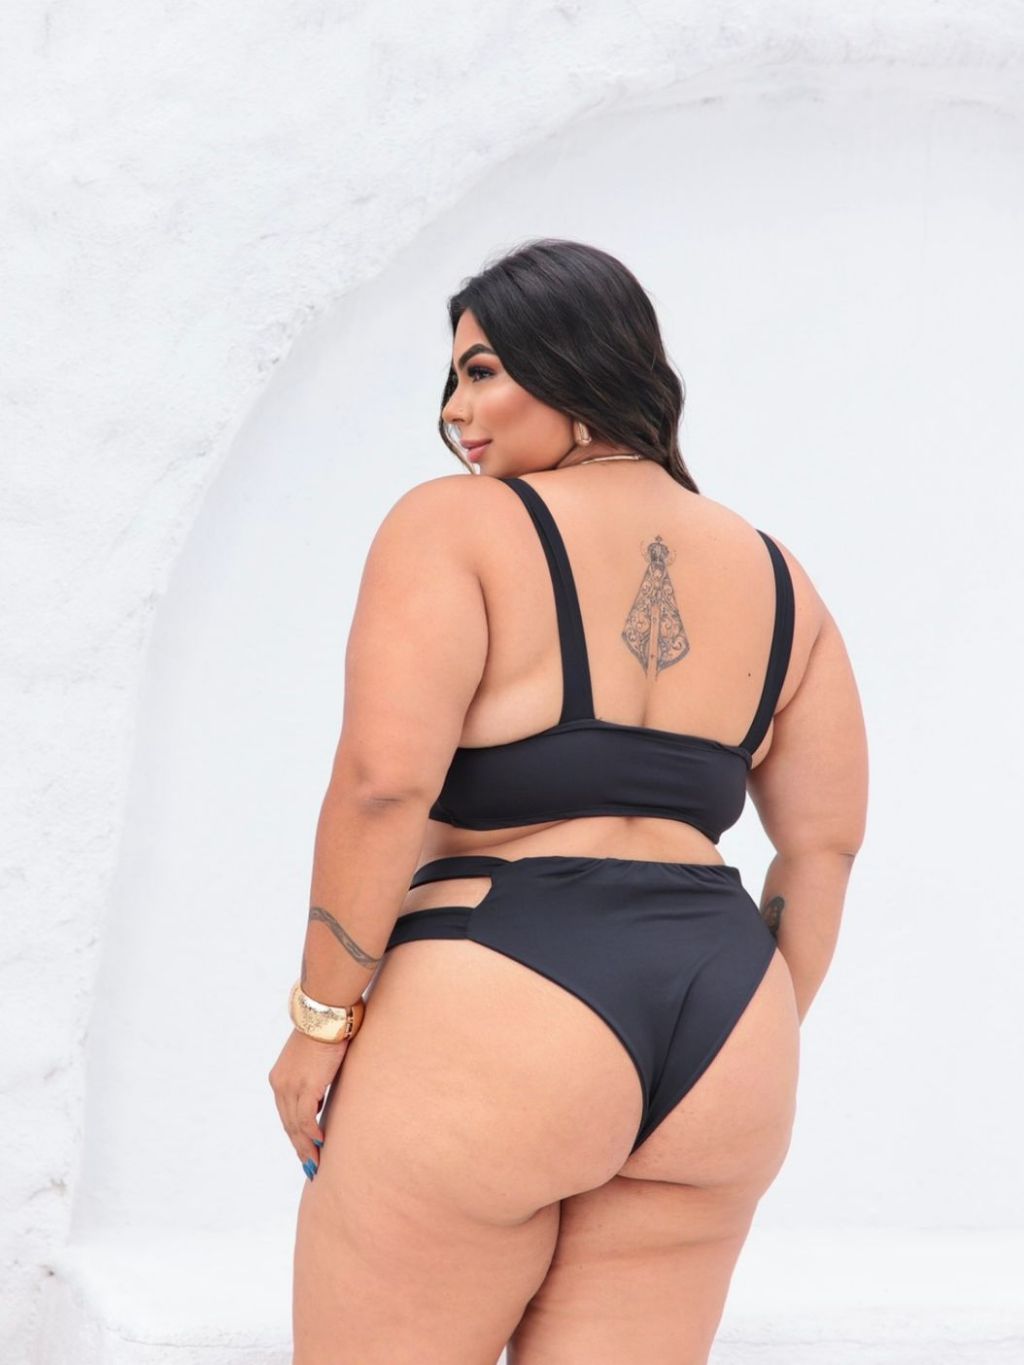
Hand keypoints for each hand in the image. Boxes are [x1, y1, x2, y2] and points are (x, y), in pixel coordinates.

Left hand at [268, 1027, 348, 1176]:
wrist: (325, 1013)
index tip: (303, 1148)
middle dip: (298, 1146)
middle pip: (287, 1124)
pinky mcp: (306, 1086)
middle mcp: (280, 1084)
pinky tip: (320, 1143)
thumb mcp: (313, 1058)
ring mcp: (291, 1086)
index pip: (285, 1113)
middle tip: (309, 1166)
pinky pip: (305, 1119)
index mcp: (280, 1077)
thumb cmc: (325, 1029)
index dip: (294, 1133)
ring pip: (294, 1125)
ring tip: (315, 1163)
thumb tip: (319, 1096)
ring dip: (305, 1146)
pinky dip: (311, 1134)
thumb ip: (312, 1078)